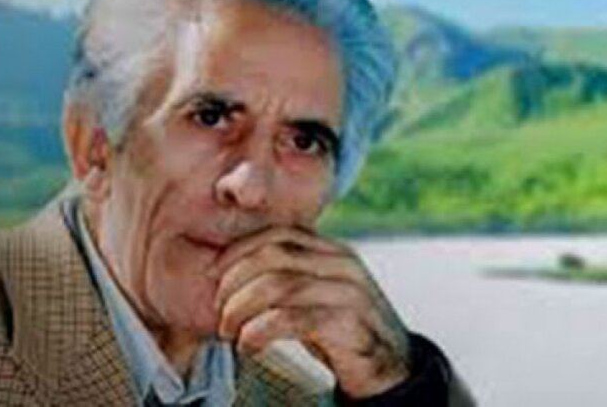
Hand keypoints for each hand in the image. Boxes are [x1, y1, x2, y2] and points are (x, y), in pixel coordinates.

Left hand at [211, 226, 411, 398]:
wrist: (393, 371)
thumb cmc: (342, 333)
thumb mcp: (317, 295)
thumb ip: (290, 276)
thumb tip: (232, 272)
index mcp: (333, 251)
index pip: (277, 234)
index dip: (239, 251)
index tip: (213, 275)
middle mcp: (343, 264)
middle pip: (273, 256)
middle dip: (235, 282)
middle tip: (219, 312)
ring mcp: (349, 292)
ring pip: (278, 285)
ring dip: (241, 309)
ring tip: (229, 332)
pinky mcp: (349, 324)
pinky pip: (292, 319)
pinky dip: (259, 331)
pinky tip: (248, 345)